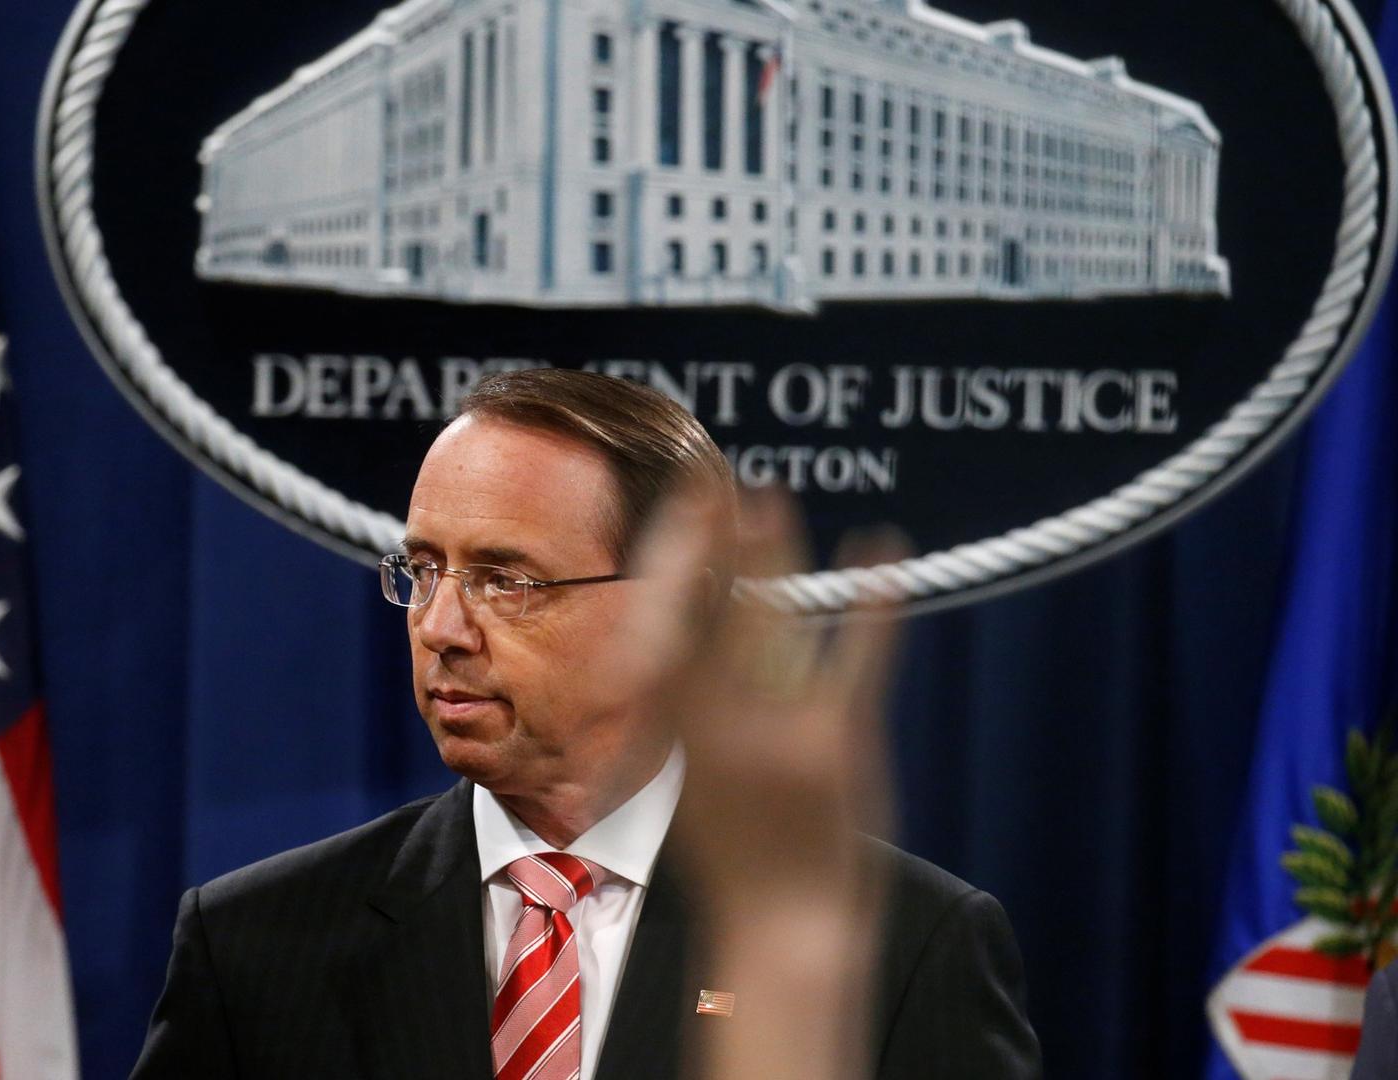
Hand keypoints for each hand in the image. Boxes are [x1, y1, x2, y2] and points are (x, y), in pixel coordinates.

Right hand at [625, 487, 906, 1079]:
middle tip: (712, 478)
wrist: (782, 931)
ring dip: (770, 553)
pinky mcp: (835, 745)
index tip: (674, 512)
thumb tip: (651, 653)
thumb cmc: (731, 855)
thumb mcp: (680, 782)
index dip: (669, 562)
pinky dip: (876, 609)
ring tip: (771, 494)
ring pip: (769, 621)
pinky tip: (888, 554)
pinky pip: (856, 663)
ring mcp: (773, 732)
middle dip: (707, 539)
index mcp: (671, 735)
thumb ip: (669, 718)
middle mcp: (713, 724)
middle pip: (705, 609)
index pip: (660, 627)